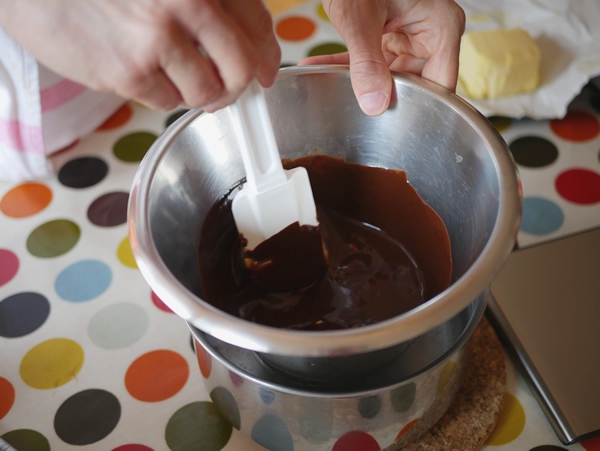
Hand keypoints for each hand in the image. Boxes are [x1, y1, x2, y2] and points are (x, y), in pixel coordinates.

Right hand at [0, 0, 280, 110]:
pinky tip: (144, 77)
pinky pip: (169, 103)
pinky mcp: (129, 71)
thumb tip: (249, 44)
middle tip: (228, 90)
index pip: (259, 25)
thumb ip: (206, 3)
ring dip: (200, 96)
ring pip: (208, 92)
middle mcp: (188, 3)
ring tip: (179, 81)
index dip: (268, 55)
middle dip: (239, 86)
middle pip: (243, 67)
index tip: (265, 71)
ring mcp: (158, 39)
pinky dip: (163, 97)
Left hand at [299, 0, 464, 115]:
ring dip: (357, 81)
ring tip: (325, 84)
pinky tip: (319, 69)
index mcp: (442, 27)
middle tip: (353, 106)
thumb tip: (375, 104)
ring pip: (389, 75)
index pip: (441, 86)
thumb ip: (366, 62)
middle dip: (381, 96)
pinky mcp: (390, 33)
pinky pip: (373, 59)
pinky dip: (346, 65)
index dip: (419, 107)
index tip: (391, 124)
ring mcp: (411, 33)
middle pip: (416, 84)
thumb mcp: (360, 18)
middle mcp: (432, 33)